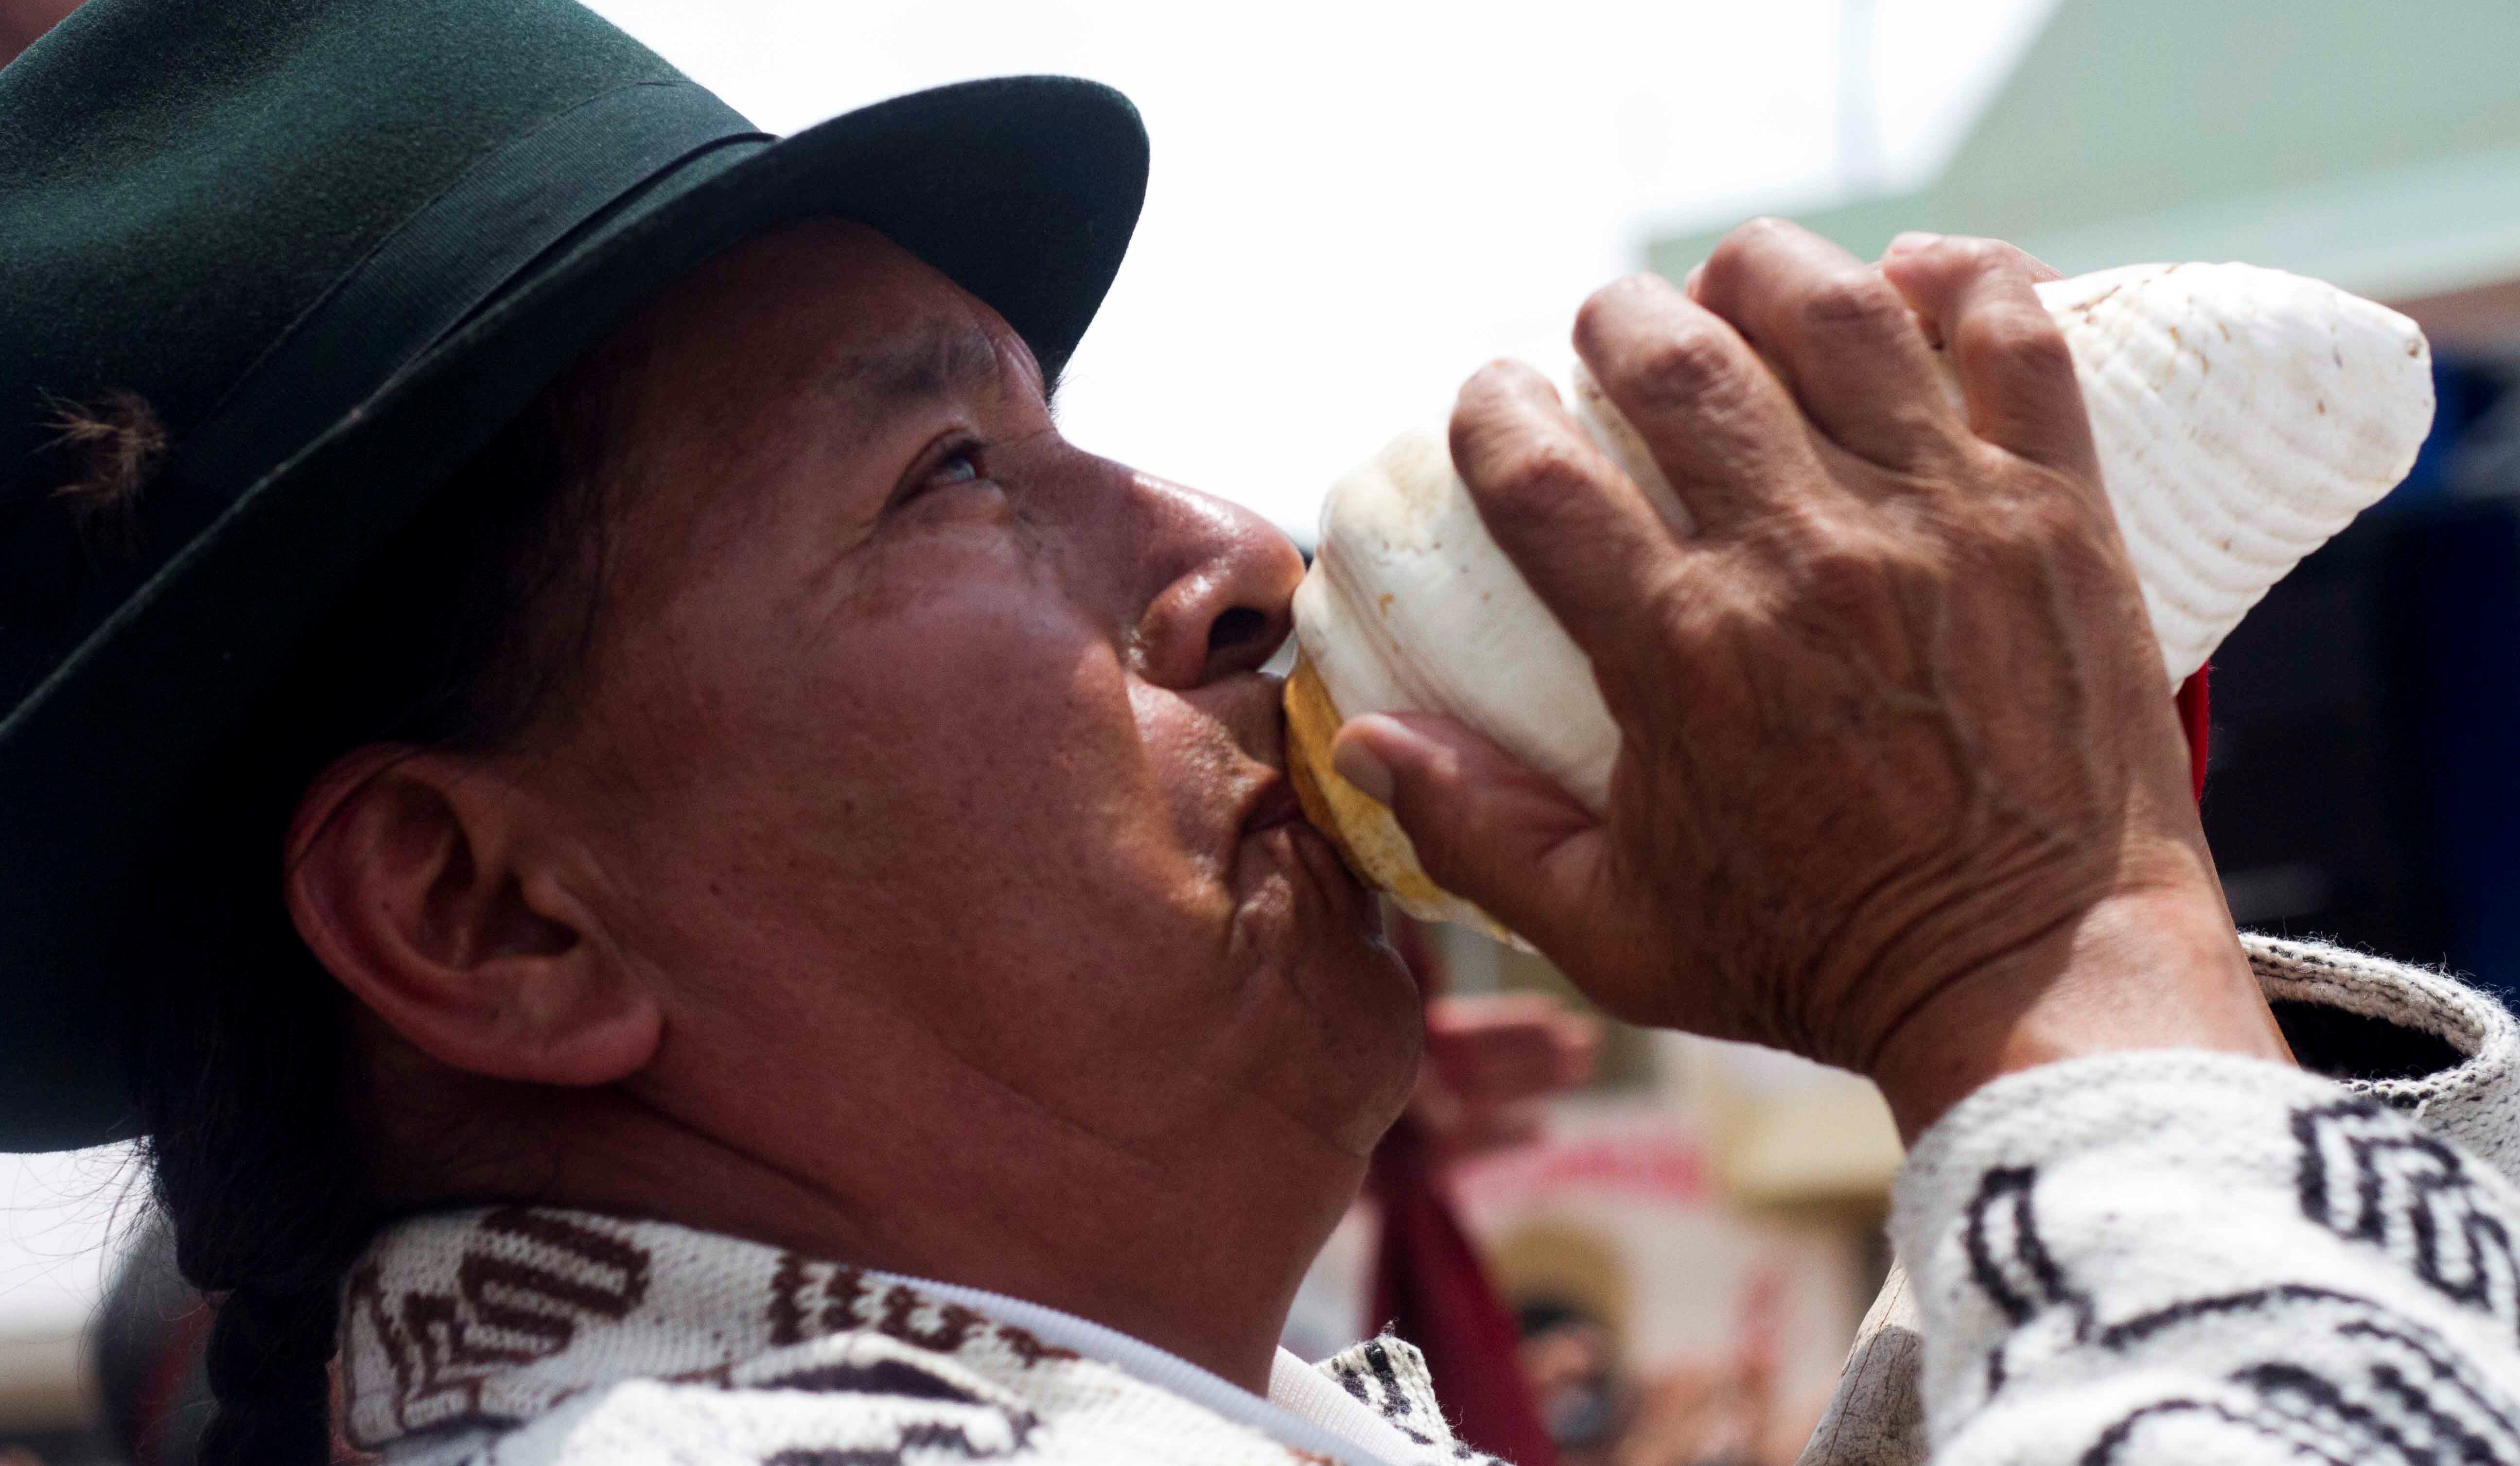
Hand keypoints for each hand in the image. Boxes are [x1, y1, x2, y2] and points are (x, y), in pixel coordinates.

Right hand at [1333, 223, 2288, 1138]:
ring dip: (1762, 271)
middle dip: (1617, 318)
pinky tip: (1909, 281)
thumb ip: (1477, 835)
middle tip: (1612, 335)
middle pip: (1678, 358)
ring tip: (1737, 284)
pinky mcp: (2057, 510)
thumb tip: (1362, 740)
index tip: (1492, 403)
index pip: (1540, 469)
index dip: (1492, 410)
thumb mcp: (1613, 933)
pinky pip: (2012, 337)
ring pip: (1835, 312)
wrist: (2042, 985)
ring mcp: (1942, 519)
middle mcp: (1805, 559)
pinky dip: (1959, 280)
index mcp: (1680, 648)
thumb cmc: (1819, 962)